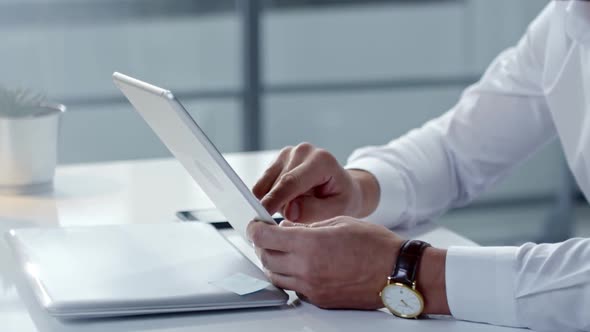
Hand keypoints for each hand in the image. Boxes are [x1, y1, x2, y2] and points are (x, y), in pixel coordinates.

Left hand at [247, 216, 401, 308]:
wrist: (397, 272)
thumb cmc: (375, 245)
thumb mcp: (339, 222)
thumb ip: (308, 226)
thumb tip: (286, 227)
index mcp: (310, 245)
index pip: (266, 238)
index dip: (255, 229)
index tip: (254, 225)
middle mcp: (307, 269)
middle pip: (266, 258)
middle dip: (262, 245)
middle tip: (268, 235)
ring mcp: (312, 287)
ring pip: (276, 276)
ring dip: (273, 262)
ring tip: (283, 249)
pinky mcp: (320, 300)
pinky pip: (293, 288)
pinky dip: (289, 276)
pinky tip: (299, 264)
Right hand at [252, 143, 379, 222]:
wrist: (343, 187)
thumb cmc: (342, 198)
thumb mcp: (338, 210)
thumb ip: (315, 211)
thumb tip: (290, 211)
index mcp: (321, 160)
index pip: (291, 182)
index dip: (275, 199)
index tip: (263, 214)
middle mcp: (302, 152)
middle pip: (277, 186)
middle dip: (280, 207)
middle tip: (296, 219)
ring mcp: (288, 154)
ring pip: (266, 187)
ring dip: (276, 203)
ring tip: (298, 206)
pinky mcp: (277, 160)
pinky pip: (262, 186)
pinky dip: (270, 198)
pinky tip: (288, 200)